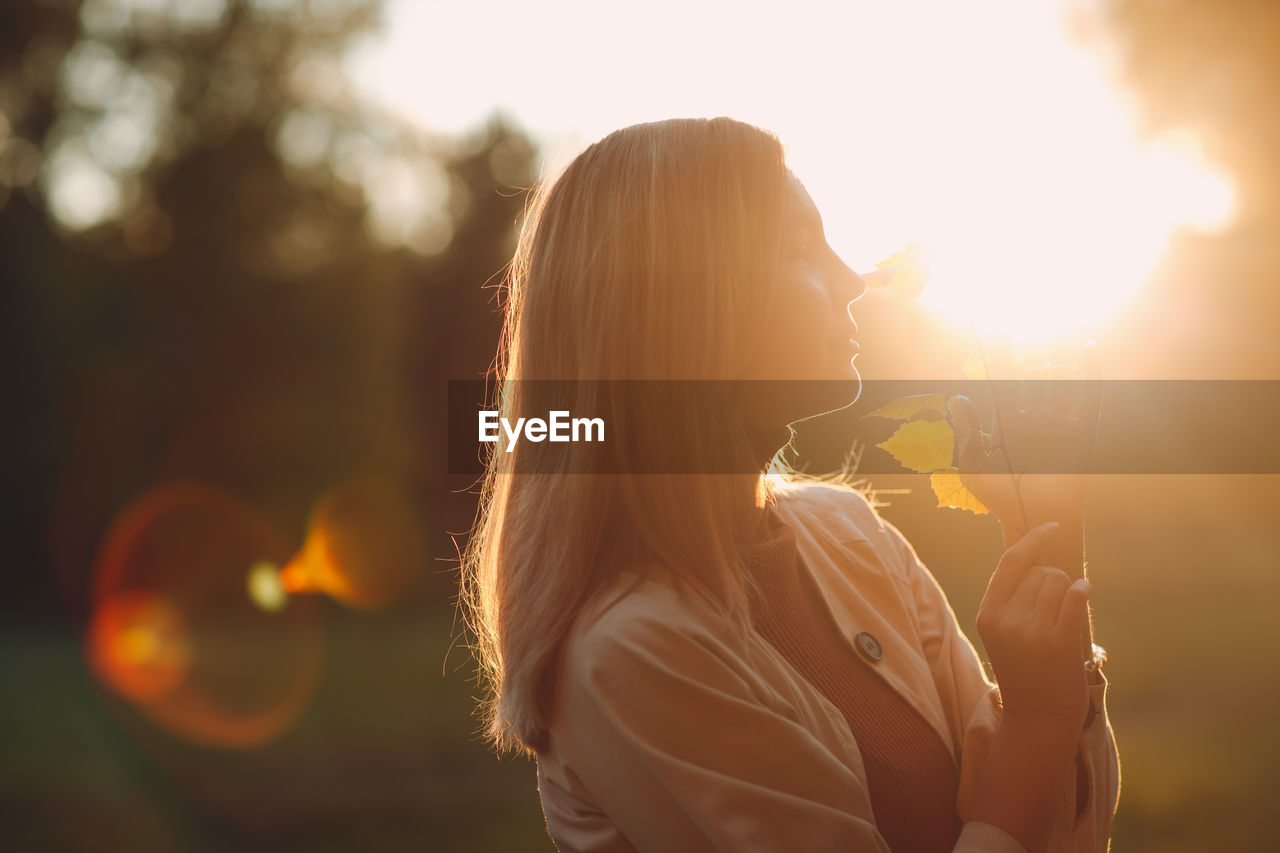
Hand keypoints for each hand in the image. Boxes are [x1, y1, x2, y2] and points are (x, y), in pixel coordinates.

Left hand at [949, 340, 1101, 540]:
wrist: (1033, 523)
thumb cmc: (999, 499)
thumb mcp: (974, 466)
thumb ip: (967, 432)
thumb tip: (958, 397)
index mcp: (1006, 422)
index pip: (1002, 378)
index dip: (998, 352)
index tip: (994, 324)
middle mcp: (1033, 418)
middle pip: (1032, 373)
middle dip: (1029, 346)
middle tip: (1027, 313)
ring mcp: (1059, 424)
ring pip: (1058, 378)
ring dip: (1057, 350)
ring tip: (1055, 321)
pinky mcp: (1082, 433)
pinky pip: (1089, 397)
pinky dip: (1091, 373)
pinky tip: (1090, 347)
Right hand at [977, 522, 1092, 730]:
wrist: (1038, 719)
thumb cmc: (1025, 672)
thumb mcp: (1003, 634)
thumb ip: (1012, 599)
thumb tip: (1037, 556)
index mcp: (988, 615)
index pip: (1011, 563)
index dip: (1033, 540)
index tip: (1052, 527)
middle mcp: (1006, 620)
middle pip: (1040, 571)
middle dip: (1053, 580)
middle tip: (1054, 610)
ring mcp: (1031, 631)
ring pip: (1058, 581)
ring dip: (1068, 589)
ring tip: (1064, 617)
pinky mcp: (1058, 642)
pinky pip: (1075, 595)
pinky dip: (1082, 590)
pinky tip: (1083, 594)